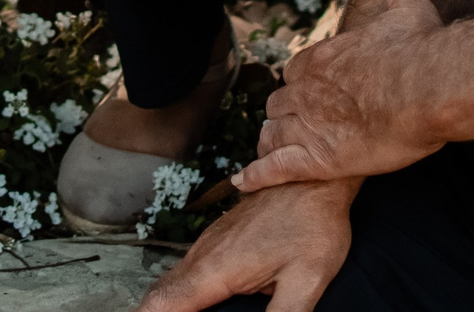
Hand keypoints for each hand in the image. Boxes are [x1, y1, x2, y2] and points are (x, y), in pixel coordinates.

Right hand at [134, 179, 359, 311]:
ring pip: (172, 280)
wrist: (314, 175)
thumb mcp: (307, 280)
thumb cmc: (313, 223)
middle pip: (160, 294)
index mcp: (217, 268)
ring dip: (166, 305)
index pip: (163, 303)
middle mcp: (204, 254)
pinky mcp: (219, 237)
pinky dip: (180, 291)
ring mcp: (209, 242)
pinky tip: (197, 302)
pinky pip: (187, 268)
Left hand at [237, 0, 449, 193]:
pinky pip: (275, 169)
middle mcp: (307, 90)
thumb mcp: (411, 6)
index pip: (295, 72)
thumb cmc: (419, 47)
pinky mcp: (317, 160)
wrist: (429, 88)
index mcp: (323, 58)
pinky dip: (256, 175)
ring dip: (271, 143)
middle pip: (279, 104)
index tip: (308, 91)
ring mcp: (308, 126)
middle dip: (284, 115)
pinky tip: (242, 181)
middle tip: (293, 125)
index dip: (300, 84)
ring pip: (273, 135)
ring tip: (270, 152)